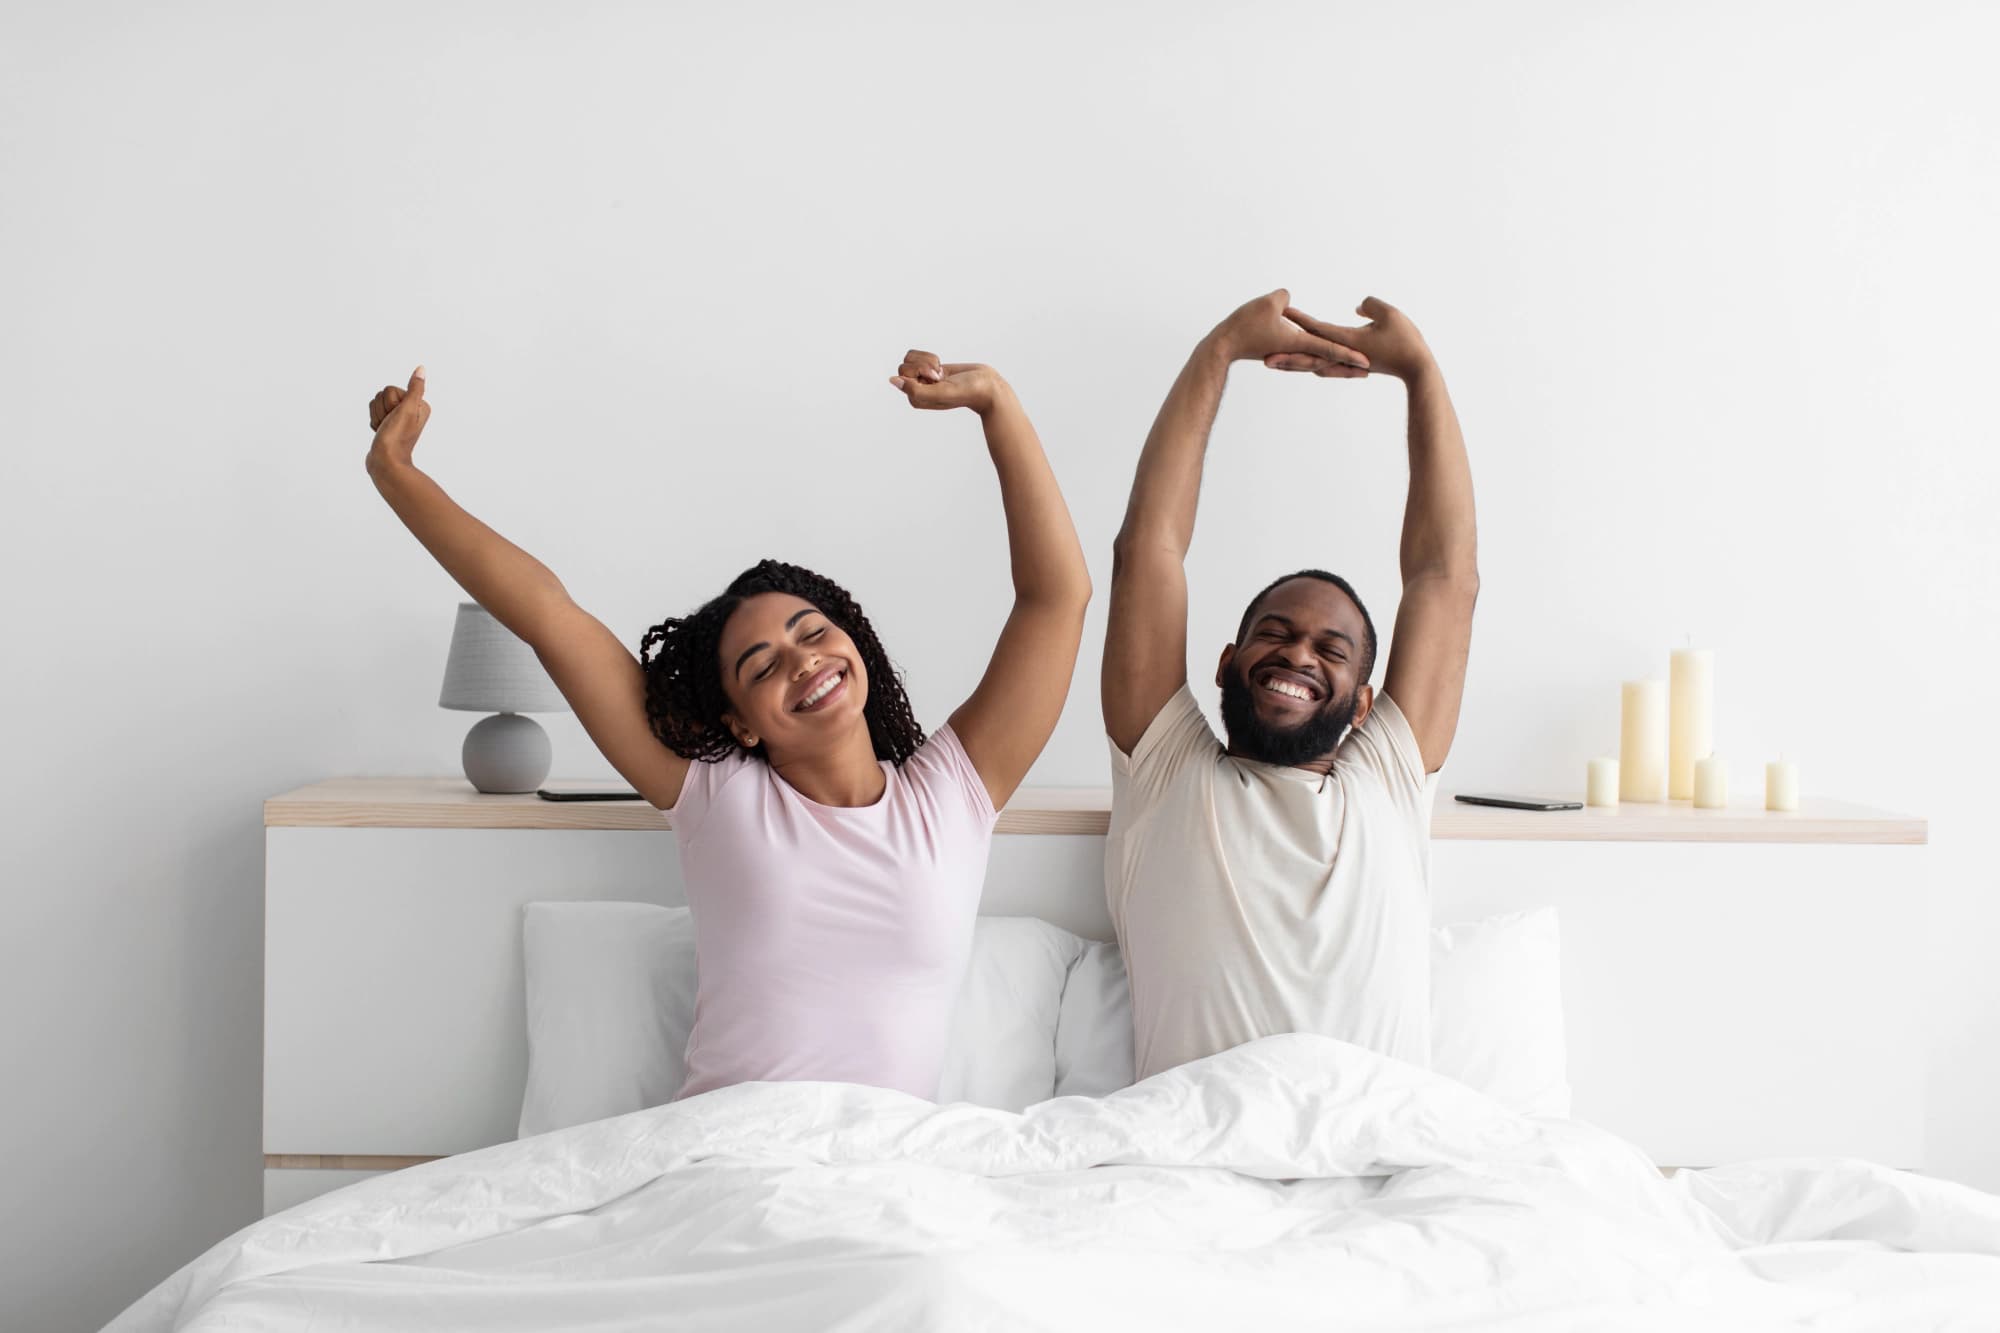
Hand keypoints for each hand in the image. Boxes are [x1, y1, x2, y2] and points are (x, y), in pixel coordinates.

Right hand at [367, 366, 429, 467]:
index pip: (390, 389)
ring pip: (375, 403)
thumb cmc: (397, 438)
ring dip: (376, 417)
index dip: (390, 403)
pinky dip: (373, 423)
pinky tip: (380, 433)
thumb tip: (421, 368)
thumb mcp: (408, 410)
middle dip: (382, 411)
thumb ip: (415, 389)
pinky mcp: (387, 423)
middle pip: (382, 395)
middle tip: (390, 426)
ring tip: (385, 431)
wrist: (385, 463)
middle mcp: (410, 409)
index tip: (396, 418)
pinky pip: (372, 413)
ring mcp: (398, 416)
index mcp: (418, 404)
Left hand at [888, 350, 1007, 414]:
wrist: (986, 386)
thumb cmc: (967, 392)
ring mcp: (922, 380)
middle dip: (924, 364)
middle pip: (904, 364)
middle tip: (940, 374)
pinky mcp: (928, 370)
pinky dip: (931, 357)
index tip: (937, 378)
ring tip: (941, 371)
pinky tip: (941, 368)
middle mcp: (916, 390)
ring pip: (910, 358)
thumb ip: (915, 390)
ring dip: (928, 360)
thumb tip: (893, 380)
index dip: (920, 370)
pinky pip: (917, 355)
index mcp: (915, 399)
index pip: (903, 374)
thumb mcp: (941, 392)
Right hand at [1206, 289, 1367, 373]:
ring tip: (1351, 368)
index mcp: (1297, 342)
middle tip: (1367, 371)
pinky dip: (1316, 358)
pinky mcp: (1280, 352)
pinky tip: (1321, 359)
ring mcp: (1287, 354)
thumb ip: (1285, 297)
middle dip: (1347, 366)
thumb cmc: (1243, 326)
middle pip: (1326, 360)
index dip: (1349, 354)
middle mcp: (1295, 351)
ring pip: (1316, 360)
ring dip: (1334, 366)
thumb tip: (1289, 301)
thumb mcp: (1268, 303)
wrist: (1222, 346)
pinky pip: (1303, 355)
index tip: (1367, 363)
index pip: (1329, 347)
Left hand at [1266, 297, 1433, 381]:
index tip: (1280, 314)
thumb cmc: (1407, 340)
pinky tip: (1303, 364)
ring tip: (1273, 363)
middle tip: (1261, 355)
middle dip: (1285, 354)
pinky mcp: (1352, 366)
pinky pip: (1326, 365)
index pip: (1317, 329)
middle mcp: (1343, 355)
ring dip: (1293, 363)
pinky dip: (1311, 364)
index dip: (1299, 320)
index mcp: (1348, 342)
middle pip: (1308, 354)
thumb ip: (1371, 305)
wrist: (1417, 368)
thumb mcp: (1391, 314)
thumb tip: (1358, 306)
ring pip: (1314, 363)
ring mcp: (1347, 364)